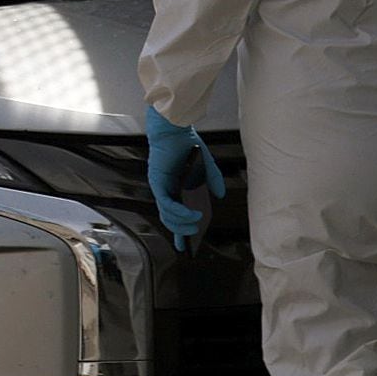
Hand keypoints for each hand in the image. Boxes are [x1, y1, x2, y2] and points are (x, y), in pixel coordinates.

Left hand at [145, 104, 224, 252]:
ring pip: (167, 214)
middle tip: (194, 234)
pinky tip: (191, 215)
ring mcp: (160, 187)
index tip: (186, 246)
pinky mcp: (157, 182)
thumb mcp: (205, 166)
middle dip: (182, 230)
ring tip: (195, 225)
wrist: (174, 129)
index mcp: (175, 188)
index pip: (175, 215)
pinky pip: (166, 203)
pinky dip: (179, 212)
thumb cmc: (185, 144)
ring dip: (181, 223)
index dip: (180, 232)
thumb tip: (219, 196)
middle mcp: (166, 190)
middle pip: (170, 219)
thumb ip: (213, 180)